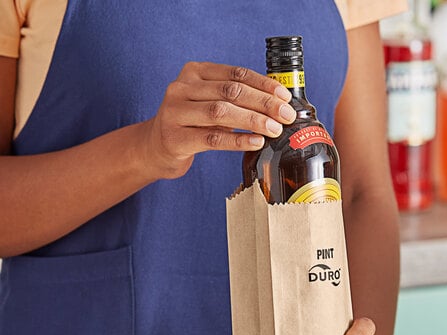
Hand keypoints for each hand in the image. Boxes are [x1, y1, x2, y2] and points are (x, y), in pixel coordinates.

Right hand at [140, 62, 295, 178]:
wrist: (156, 147)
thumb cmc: (191, 125)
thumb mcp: (210, 104)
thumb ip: (235, 99)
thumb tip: (278, 105)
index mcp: (195, 72)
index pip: (236, 74)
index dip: (263, 85)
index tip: (284, 97)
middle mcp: (182, 87)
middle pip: (231, 91)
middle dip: (264, 103)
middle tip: (286, 115)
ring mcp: (175, 112)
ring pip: (221, 112)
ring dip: (253, 120)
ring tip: (275, 129)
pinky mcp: (176, 138)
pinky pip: (213, 139)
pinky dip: (238, 140)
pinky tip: (256, 142)